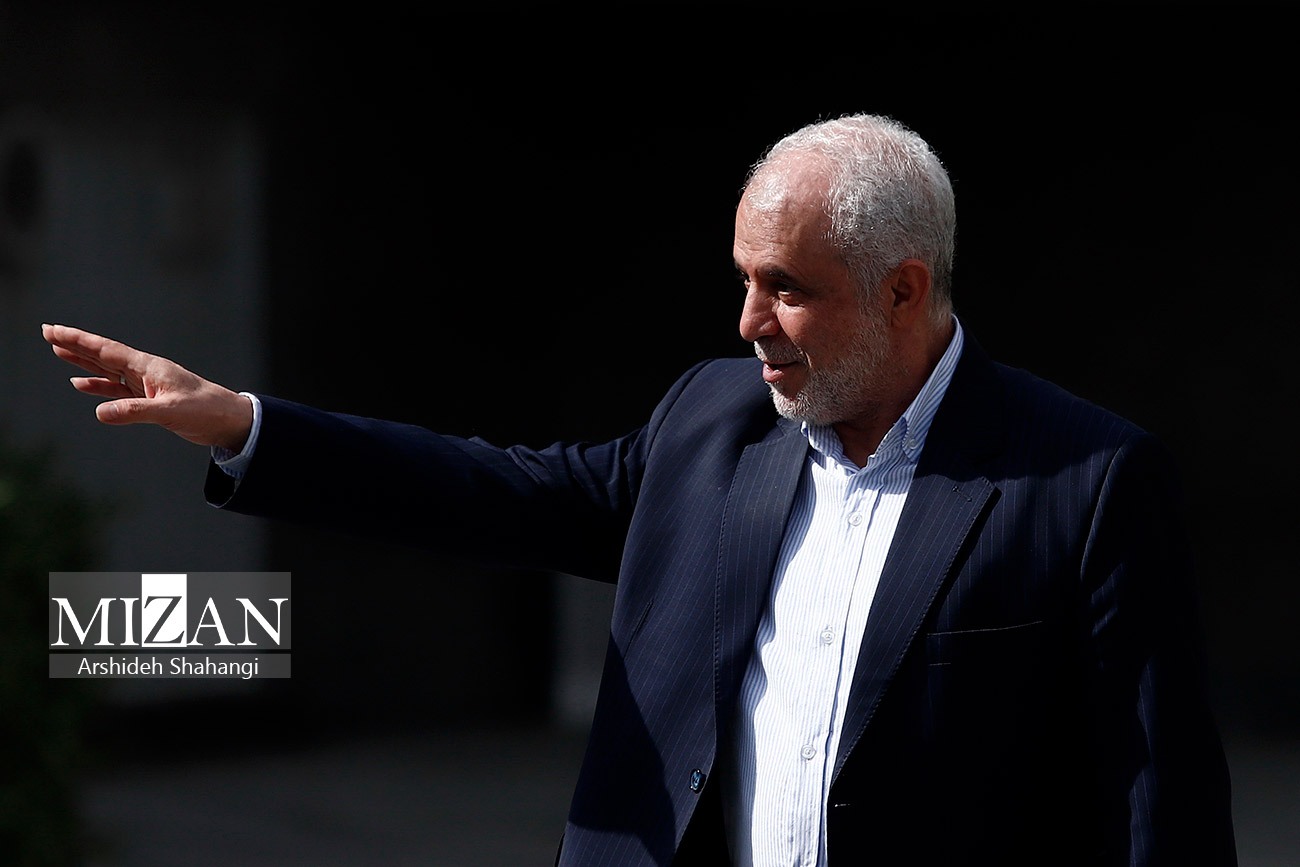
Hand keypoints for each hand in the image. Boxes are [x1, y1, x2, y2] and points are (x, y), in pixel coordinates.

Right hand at [42, 323, 253, 451]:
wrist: (229, 419)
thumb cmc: (206, 411)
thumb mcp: (170, 412)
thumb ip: (135, 412)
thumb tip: (100, 412)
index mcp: (149, 367)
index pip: (106, 350)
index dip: (79, 341)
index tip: (54, 330)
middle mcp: (145, 371)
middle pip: (103, 355)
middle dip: (75, 345)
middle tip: (47, 332)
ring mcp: (147, 384)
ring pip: (108, 370)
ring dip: (83, 363)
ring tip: (58, 352)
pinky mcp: (150, 399)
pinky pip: (117, 390)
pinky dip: (99, 387)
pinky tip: (82, 385)